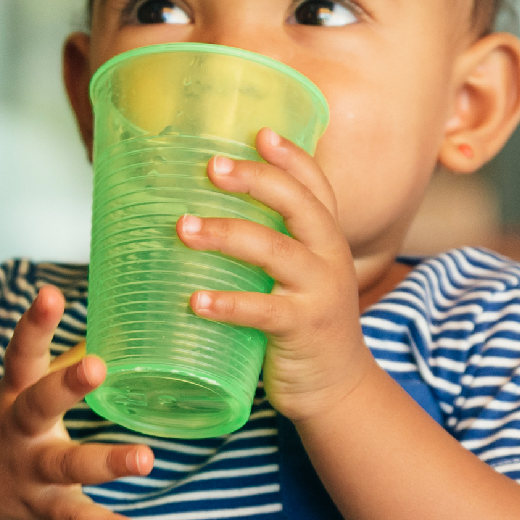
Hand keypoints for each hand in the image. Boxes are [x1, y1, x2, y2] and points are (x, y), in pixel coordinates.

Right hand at [0, 285, 152, 519]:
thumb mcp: (17, 396)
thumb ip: (59, 364)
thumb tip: (106, 324)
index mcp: (13, 395)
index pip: (22, 353)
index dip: (34, 324)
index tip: (50, 294)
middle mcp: (18, 431)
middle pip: (39, 404)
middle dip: (66, 385)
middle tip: (96, 365)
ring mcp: (28, 471)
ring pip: (67, 465)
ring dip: (107, 463)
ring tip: (146, 458)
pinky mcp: (41, 508)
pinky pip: (74, 517)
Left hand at [176, 127, 375, 422]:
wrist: (335, 387)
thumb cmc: (303, 323)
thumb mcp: (297, 276)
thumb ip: (267, 245)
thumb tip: (198, 213)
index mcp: (326, 239)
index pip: (316, 186)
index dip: (291, 156)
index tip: (259, 132)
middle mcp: (329, 257)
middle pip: (298, 205)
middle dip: (256, 180)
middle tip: (212, 167)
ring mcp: (319, 292)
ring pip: (275, 251)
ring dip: (227, 234)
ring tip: (183, 227)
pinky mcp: (303, 329)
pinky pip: (264, 311)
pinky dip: (227, 304)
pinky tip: (195, 300)